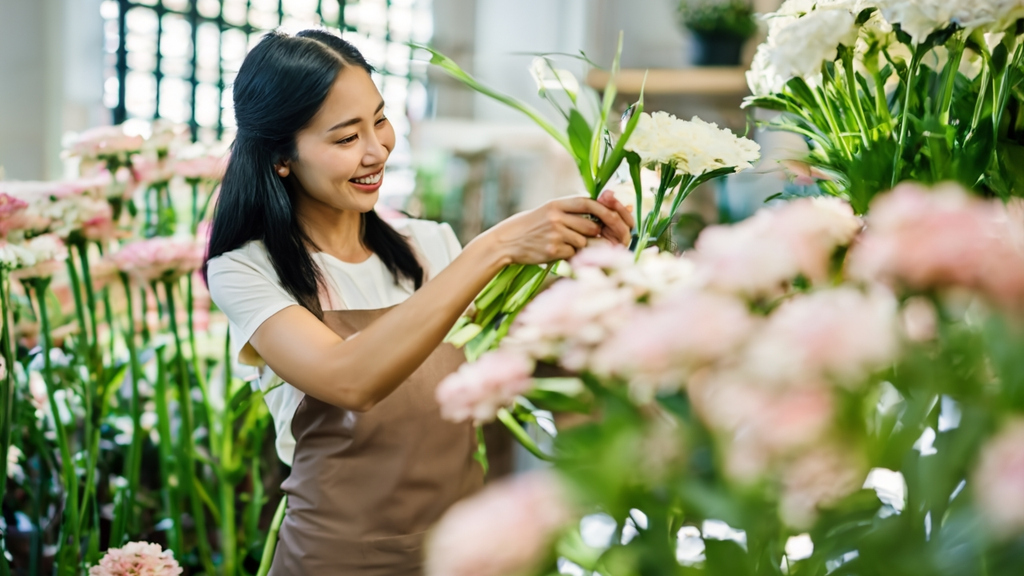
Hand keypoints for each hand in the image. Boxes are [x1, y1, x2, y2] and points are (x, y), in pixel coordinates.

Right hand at [482, 195, 634, 264]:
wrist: (508, 241)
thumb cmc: (533, 226)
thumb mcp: (550, 211)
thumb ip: (574, 211)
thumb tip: (607, 210)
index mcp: (558, 203)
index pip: (589, 203)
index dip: (606, 210)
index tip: (616, 218)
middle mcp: (557, 216)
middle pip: (591, 227)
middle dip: (592, 235)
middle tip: (580, 236)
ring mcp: (555, 233)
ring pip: (583, 242)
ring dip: (578, 245)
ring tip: (560, 242)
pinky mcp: (552, 249)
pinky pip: (572, 253)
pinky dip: (567, 254)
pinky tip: (552, 250)